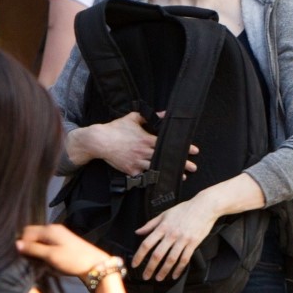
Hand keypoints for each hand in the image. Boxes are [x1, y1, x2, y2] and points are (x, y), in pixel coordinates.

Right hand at [16, 224, 110, 277]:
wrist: (94, 263)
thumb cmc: (72, 259)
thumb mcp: (50, 255)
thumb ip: (33, 249)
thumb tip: (16, 244)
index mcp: (49, 229)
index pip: (26, 231)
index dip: (22, 243)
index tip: (21, 256)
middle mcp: (53, 228)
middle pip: (32, 234)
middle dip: (28, 245)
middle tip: (28, 259)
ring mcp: (59, 234)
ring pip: (39, 238)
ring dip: (35, 248)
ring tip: (35, 260)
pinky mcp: (63, 240)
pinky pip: (46, 242)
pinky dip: (42, 249)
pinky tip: (44, 258)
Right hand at [72, 111, 198, 176]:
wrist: (98, 141)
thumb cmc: (116, 128)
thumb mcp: (134, 118)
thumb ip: (151, 116)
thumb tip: (166, 113)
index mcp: (146, 139)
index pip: (168, 145)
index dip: (182, 148)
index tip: (194, 151)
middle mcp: (143, 152)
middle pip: (165, 159)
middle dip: (180, 164)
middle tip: (193, 168)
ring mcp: (136, 163)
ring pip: (156, 169)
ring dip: (169, 172)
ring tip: (182, 176)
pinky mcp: (130, 171)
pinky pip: (143, 176)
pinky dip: (152, 178)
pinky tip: (162, 180)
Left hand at [131, 193, 219, 280]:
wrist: (205, 207)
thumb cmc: (185, 209)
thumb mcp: (165, 213)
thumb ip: (150, 224)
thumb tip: (138, 231)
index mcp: (163, 227)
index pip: (147, 244)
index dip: (139, 256)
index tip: (135, 264)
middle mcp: (172, 234)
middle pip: (157, 255)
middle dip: (150, 268)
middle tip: (146, 276)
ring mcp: (183, 239)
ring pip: (171, 259)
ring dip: (164, 271)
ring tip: (159, 278)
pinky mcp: (193, 243)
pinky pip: (185, 259)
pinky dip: (179, 269)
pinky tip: (175, 274)